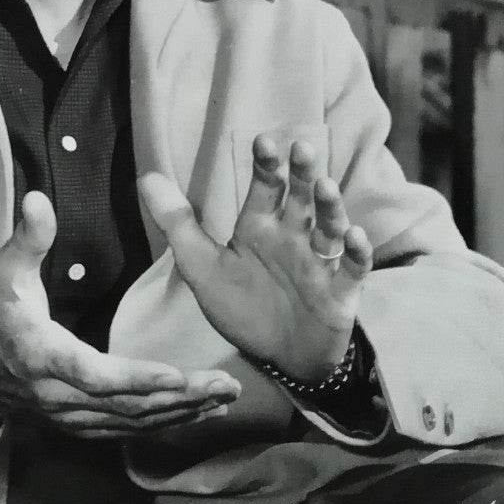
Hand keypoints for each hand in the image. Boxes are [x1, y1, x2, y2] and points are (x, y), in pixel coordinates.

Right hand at [0, 191, 239, 439]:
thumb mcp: (5, 271)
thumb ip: (28, 238)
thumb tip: (38, 198)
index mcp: (44, 357)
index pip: (93, 374)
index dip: (134, 378)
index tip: (175, 375)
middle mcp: (62, 397)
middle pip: (126, 405)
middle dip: (178, 398)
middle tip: (224, 386)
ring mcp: (75, 418)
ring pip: (135, 422)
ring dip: (183, 413)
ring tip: (226, 398)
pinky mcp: (86, 426)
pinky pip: (132, 429)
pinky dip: (170, 422)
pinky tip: (203, 413)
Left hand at [139, 136, 372, 383]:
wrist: (279, 360)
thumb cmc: (243, 308)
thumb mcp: (202, 268)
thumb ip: (178, 224)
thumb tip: (146, 176)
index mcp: (260, 228)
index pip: (266, 187)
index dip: (266, 165)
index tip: (263, 143)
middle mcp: (292, 237)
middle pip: (301, 198)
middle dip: (302, 173)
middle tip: (301, 148)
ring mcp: (319, 261)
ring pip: (328, 226)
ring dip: (330, 206)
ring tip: (326, 187)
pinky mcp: (341, 290)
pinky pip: (352, 267)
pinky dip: (357, 252)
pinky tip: (355, 237)